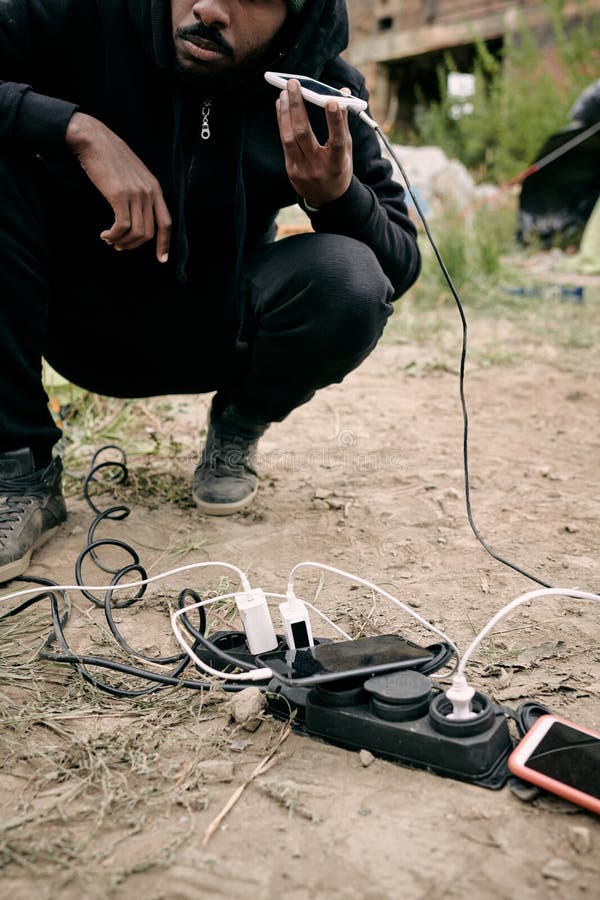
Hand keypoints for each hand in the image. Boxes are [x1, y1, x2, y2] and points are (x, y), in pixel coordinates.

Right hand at [65, 112, 171, 261]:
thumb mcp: (133, 175)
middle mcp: (149, 192)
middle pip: (149, 232)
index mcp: (155, 188)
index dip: (165, 244)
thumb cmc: (109, 157)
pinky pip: (122, 227)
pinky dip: (114, 235)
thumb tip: (136, 217)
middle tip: (119, 247)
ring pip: (136, 233)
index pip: (166, 223)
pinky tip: (105, 235)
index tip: (162, 259)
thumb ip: (139, 193)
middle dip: (134, 245)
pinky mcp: (119, 195)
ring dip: (122, 242)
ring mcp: (136, 194)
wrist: (93, 139)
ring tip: (110, 240)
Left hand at [276, 80, 352, 209]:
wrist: (328, 199)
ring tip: (285, 92)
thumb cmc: (339, 167)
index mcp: (338, 163)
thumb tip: (343, 93)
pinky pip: (284, 142)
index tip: (332, 101)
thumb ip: (344, 122)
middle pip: (304, 134)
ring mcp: (302, 170)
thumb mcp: (346, 149)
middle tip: (294, 84)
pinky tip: (282, 106)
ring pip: (289, 137)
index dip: (335, 121)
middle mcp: (319, 167)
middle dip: (298, 106)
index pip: (337, 141)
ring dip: (285, 112)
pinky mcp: (291, 170)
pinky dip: (282, 122)